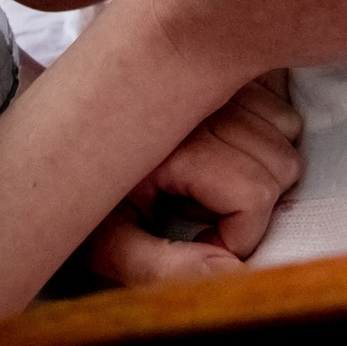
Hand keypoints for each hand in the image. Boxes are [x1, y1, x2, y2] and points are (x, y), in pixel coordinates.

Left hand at [83, 72, 303, 282]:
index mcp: (175, 146)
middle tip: (206, 212)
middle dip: (254, 204)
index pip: (254, 194)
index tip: (204, 242)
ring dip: (263, 167)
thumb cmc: (88, 198)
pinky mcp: (226, 72)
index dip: (239, 236)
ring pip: (287, 131)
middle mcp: (203, 103)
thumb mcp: (109, 245)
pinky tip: (224, 149)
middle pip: (280, 164)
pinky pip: (280, 102)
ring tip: (213, 180)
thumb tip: (234, 273)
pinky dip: (267, 131)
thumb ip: (165, 270)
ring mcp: (219, 81)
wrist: (59, 142)